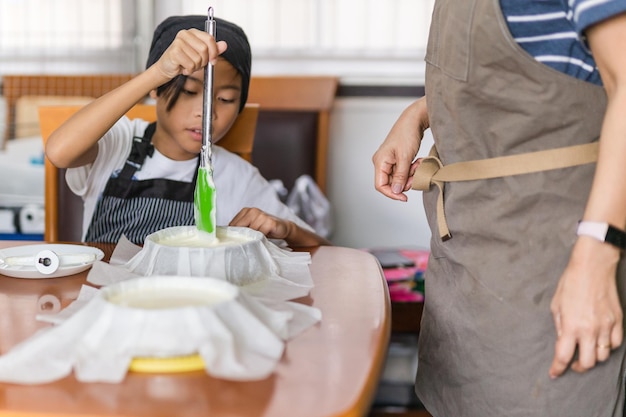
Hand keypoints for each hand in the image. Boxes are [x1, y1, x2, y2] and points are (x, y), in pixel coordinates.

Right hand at [155, 29, 227, 78]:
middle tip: (197, 64)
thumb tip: (224, 45)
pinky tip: (183, 68)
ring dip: (195, 67)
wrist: (167, 68)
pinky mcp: (174, 52)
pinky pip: (190, 65)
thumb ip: (213, 49)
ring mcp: (178, 42)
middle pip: (204, 49)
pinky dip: (189, 70)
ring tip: (188, 65)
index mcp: (193, 32)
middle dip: (203, 61)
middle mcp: (184, 34)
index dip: (214, 52)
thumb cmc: (184, 60)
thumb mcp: (201, 55)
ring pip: (198, 59)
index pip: (210, 39)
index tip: (213, 60)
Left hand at [229, 207, 294, 240]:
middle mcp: (253, 211)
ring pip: (251, 232)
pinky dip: (262, 238)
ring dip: (254, 238)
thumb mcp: (251, 227)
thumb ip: (241, 229)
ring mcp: (262, 215)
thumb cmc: (265, 229)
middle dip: (243, 237)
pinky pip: (261, 234)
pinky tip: (265, 237)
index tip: (235, 242)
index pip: (233, 225)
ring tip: (259, 238)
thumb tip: (227, 238)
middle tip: (247, 242)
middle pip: (241, 228)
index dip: (233, 235)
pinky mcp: (270, 222)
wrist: (282, 227)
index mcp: (245, 211)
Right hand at [373, 97, 428, 201]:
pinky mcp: (397, 160)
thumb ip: (400, 176)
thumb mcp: (405, 157)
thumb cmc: (407, 134)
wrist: (414, 120)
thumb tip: (395, 191)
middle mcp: (382, 162)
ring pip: (399, 178)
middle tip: (416, 174)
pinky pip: (403, 172)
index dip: (392, 194)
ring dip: (410, 175)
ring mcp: (389, 161)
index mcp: (380, 162)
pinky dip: (412, 170)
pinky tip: (417, 161)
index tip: (404, 197)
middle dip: (405, 182)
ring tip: (418, 164)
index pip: (380, 185)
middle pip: (391, 183)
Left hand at [549, 237, 622, 377]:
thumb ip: (559, 326)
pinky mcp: (618, 321)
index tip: (554, 373)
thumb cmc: (571, 283)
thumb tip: (562, 341)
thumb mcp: (556, 305)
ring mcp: (606, 326)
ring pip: (604, 356)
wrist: (593, 268)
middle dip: (578, 367)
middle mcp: (590, 330)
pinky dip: (608, 347)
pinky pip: (615, 343)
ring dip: (594, 357)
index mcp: (571, 326)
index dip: (558, 368)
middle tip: (573, 363)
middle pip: (588, 362)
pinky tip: (601, 342)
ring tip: (587, 351)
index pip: (563, 356)